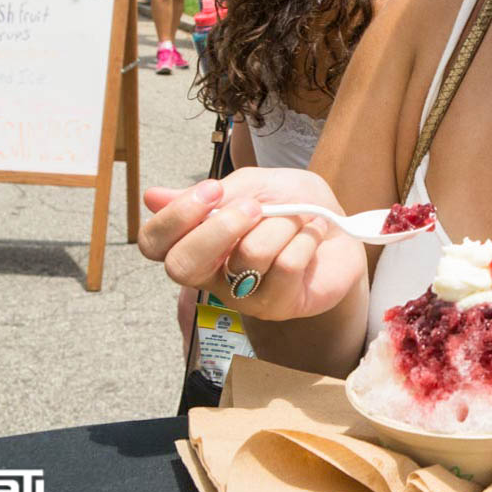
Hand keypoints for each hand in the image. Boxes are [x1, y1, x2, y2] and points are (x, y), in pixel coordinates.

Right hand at [137, 168, 365, 320]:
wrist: (340, 227)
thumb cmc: (291, 205)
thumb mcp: (254, 186)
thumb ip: (213, 195)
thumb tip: (151, 197)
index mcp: (196, 241)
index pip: (154, 243)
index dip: (176, 216)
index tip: (213, 190)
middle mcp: (211, 274)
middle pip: (183, 265)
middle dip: (221, 228)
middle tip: (255, 207)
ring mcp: (243, 296)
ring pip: (249, 256)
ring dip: (282, 223)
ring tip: (298, 218)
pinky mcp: (278, 305)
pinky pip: (286, 266)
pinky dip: (306, 239)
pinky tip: (313, 235)